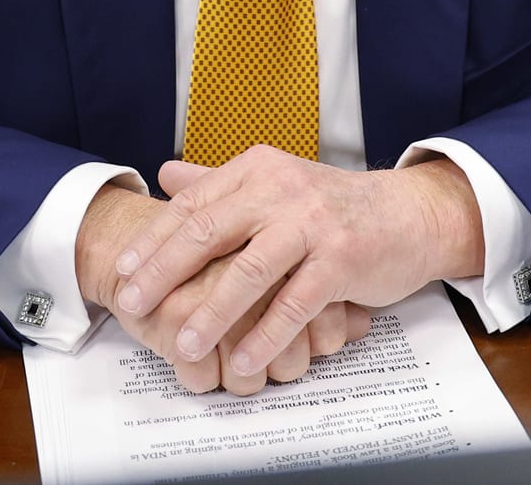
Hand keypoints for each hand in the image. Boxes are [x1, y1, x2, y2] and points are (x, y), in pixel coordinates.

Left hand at [108, 150, 482, 389]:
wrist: (409, 214)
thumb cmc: (334, 206)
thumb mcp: (276, 183)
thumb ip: (220, 182)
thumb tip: (164, 174)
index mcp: (257, 170)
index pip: (193, 204)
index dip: (154, 239)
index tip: (122, 270)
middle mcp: (280, 189)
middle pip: (209, 232)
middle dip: (164, 272)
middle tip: (132, 305)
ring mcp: (312, 223)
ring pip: (249, 272)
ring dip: (211, 313)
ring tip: (183, 344)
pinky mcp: (342, 259)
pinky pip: (294, 304)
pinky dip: (266, 336)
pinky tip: (243, 360)